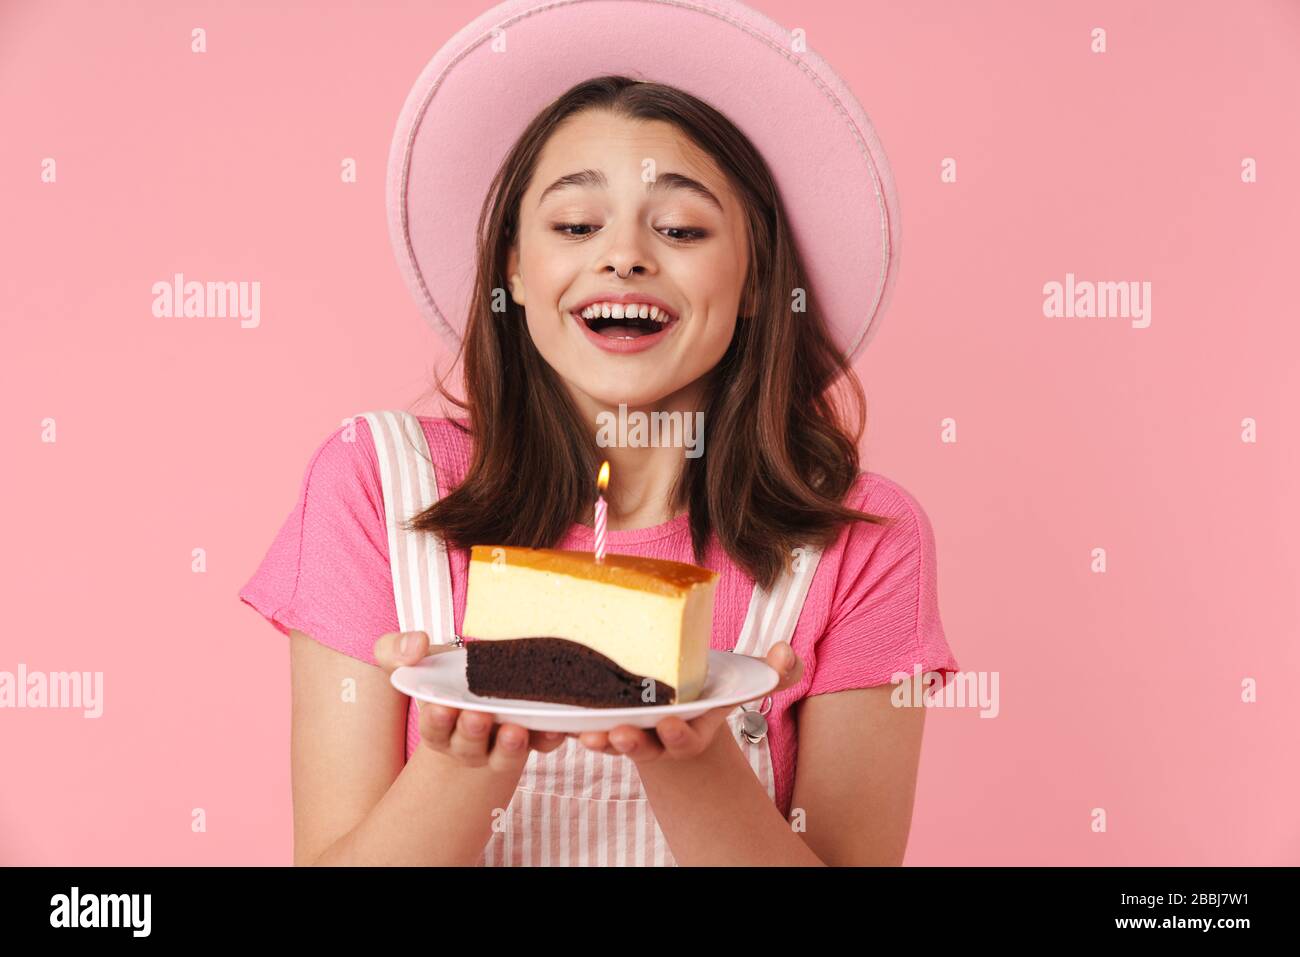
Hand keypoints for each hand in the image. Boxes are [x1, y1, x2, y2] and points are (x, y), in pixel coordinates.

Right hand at [373, 630, 567, 772]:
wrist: (480, 671)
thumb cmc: (439, 666)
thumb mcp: (408, 655)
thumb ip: (397, 650)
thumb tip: (415, 645)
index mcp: (438, 724)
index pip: (434, 730)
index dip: (437, 722)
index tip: (441, 708)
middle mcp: (469, 742)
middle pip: (468, 747)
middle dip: (471, 733)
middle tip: (477, 716)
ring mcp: (501, 742)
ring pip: (505, 754)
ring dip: (510, 746)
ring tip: (514, 730)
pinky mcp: (533, 736)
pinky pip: (542, 743)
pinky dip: (548, 738)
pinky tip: (555, 726)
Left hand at [575, 641, 804, 763]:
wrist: (681, 695)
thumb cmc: (715, 688)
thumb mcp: (748, 676)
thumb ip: (776, 669)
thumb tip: (785, 652)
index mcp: (695, 727)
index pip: (688, 738)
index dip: (679, 734)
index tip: (670, 721)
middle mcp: (663, 737)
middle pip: (649, 747)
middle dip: (635, 743)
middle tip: (622, 733)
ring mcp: (636, 732)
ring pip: (617, 743)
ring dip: (603, 742)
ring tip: (589, 734)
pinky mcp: (610, 724)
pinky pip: (594, 730)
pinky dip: (581, 728)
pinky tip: (568, 720)